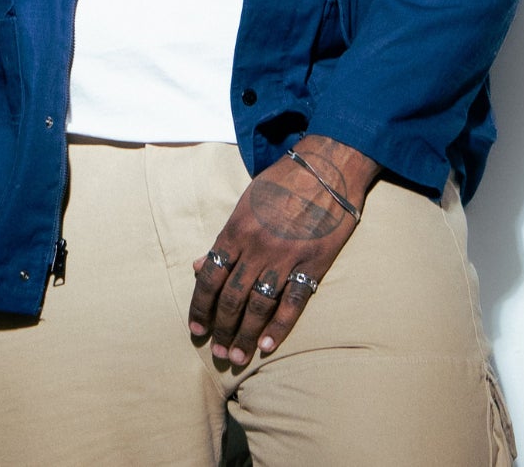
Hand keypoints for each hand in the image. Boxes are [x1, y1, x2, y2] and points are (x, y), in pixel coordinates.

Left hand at [187, 135, 378, 365]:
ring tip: (237, 357)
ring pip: (259, 305)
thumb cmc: (282, 183)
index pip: (210, 278)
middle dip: (221, 329)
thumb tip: (200, 267)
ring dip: (246, 335)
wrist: (328, 167)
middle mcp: (257, 246)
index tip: (195, 329)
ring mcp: (286, 256)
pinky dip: (279, 327)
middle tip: (217, 353)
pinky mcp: (313, 263)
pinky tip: (267, 346)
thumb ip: (224, 238)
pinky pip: (293, 302)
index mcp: (236, 230)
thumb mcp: (245, 203)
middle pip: (232, 297)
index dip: (200, 307)